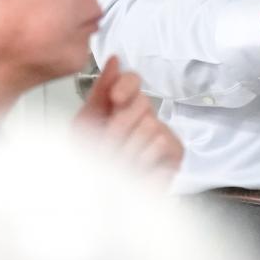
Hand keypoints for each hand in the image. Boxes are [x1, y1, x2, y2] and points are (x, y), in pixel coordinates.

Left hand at [75, 55, 183, 174]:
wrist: (97, 199)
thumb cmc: (90, 161)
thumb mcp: (86, 123)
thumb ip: (100, 90)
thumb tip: (114, 60)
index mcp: (122, 105)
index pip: (133, 80)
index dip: (127, 85)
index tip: (115, 99)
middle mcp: (144, 116)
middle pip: (142, 103)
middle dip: (119, 128)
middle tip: (106, 147)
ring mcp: (160, 133)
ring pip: (150, 125)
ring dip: (128, 149)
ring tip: (119, 164)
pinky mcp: (174, 152)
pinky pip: (160, 143)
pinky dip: (142, 159)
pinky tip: (135, 170)